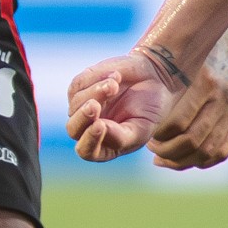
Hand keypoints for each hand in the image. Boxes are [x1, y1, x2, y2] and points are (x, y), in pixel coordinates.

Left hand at [66, 44, 185, 163]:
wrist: (155, 81)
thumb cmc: (149, 111)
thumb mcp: (141, 129)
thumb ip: (120, 137)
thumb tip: (100, 129)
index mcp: (103, 147)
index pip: (85, 151)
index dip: (90, 139)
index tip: (101, 125)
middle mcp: (89, 129)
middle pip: (72, 129)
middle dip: (83, 117)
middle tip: (95, 106)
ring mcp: (83, 108)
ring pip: (76, 103)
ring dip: (96, 91)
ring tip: (116, 83)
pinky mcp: (82, 87)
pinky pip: (79, 84)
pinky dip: (96, 78)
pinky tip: (116, 76)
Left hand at [141, 47, 227, 171]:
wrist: (215, 48)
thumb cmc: (180, 61)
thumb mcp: (166, 67)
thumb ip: (152, 92)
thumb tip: (129, 123)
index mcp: (204, 81)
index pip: (177, 124)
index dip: (159, 137)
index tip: (147, 138)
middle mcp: (223, 94)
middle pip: (192, 140)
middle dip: (168, 151)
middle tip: (154, 150)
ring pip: (208, 151)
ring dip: (183, 160)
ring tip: (165, 158)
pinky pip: (223, 151)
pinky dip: (202, 162)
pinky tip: (185, 159)